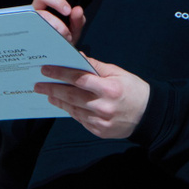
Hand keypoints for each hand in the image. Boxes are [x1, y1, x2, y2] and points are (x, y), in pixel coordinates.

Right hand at [33, 0, 86, 45]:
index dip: (56, 1)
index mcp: (43, 8)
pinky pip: (37, 40)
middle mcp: (34, 17)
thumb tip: (77, 10)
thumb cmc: (64, 40)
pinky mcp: (29, 40)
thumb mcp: (74, 28)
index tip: (68, 11)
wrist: (59, 57)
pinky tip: (56, 46)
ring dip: (55, 35)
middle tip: (66, 33)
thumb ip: (78, 19)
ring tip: (63, 41)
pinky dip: (50, 44)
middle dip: (56, 24)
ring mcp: (30, 29)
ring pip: (39, 27)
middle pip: (40, 13)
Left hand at [34, 57, 149, 139]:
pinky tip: (63, 104)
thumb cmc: (134, 90)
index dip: (60, 74)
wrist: (150, 115)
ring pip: (73, 110)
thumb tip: (78, 58)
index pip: (78, 79)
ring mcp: (101, 121)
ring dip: (59, 101)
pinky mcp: (100, 131)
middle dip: (52, 89)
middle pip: (71, 96)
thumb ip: (97, 67)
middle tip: (38, 85)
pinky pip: (80, 120)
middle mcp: (103, 106)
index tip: (46, 70)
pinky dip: (71, 111)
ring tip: (48, 94)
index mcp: (109, 89)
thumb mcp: (119, 73)